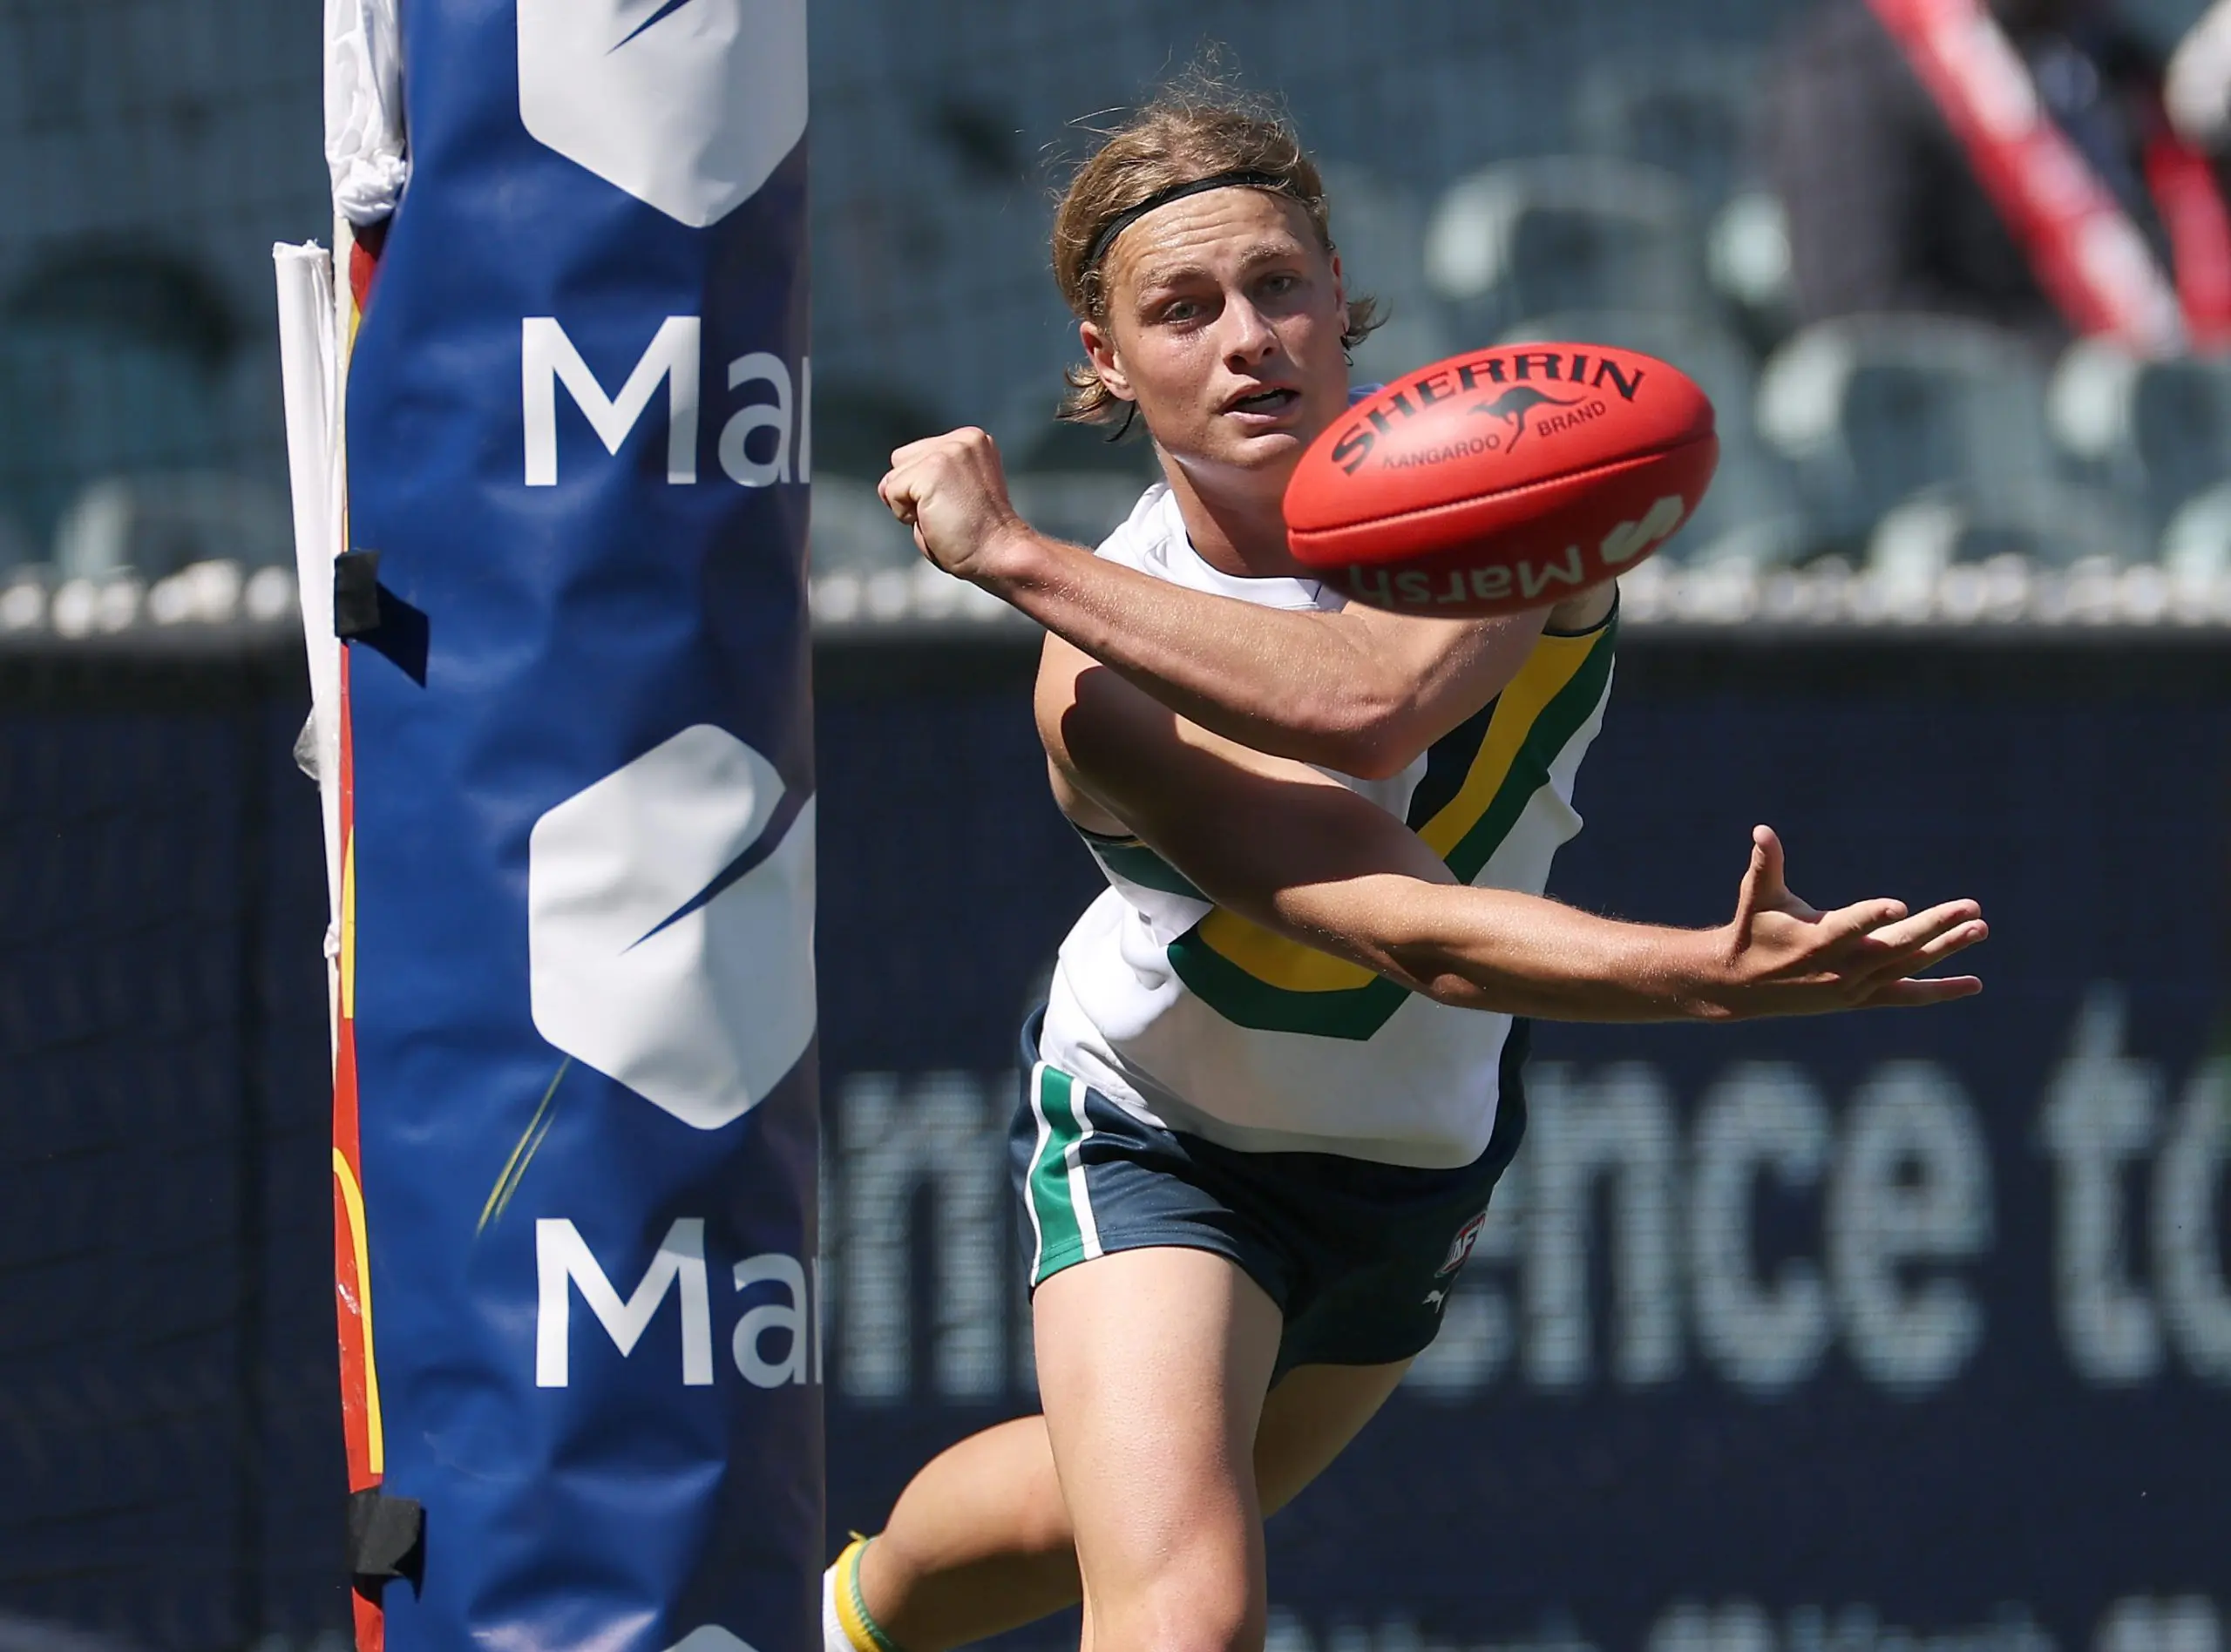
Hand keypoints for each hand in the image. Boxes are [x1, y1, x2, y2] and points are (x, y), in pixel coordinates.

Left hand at [878, 427, 1034, 584]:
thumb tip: (885, 486)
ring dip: (909, 505)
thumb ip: (928, 477)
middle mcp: (962, 439)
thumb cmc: (975, 537)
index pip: (917, 456)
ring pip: (893, 478)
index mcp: (972, 440)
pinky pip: (891, 493)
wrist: (999, 554)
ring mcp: (947, 451)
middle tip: (949, 513)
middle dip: (912, 492)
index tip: (957, 506)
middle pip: (900, 461)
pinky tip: (936, 521)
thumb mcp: (956, 494)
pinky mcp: (933, 469)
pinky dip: (904, 515)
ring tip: (944, 517)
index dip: (923, 488)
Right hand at [1700, 825, 1985, 1017]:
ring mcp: (1854, 987)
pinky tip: (1974, 984)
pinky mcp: (1862, 998)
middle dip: (1935, 927)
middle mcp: (1840, 968)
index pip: (1850, 927)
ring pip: (1908, 967)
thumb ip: (1765, 864)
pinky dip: (1940, 990)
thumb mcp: (1756, 896)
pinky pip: (1907, 995)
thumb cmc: (1753, 929)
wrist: (1743, 985)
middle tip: (1972, 908)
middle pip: (1895, 947)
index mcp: (1815, 940)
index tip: (1900, 906)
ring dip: (1946, 948)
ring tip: (1980, 928)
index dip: (1873, 916)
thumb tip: (1762, 829)